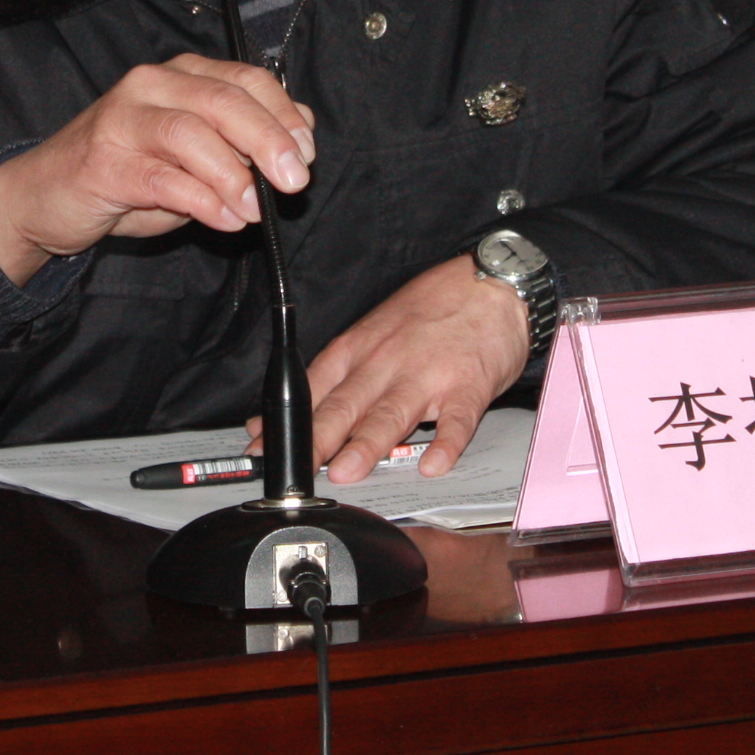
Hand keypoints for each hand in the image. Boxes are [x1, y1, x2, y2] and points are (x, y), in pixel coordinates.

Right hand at [0, 56, 313, 286]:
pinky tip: (224, 219)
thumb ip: (240, 142)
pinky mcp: (102, 159)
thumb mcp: (194, 156)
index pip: (247, 80)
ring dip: (234, 174)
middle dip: (269, 140)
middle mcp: (151, 84)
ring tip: (257, 209)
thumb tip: (300, 133)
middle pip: (224, 101)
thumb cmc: (127, 174)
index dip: (283, 115)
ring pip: (191, 133)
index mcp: (181, 75)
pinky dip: (201, 199)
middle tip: (295, 181)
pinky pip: (161, 176)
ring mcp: (122, 118)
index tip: (307, 155)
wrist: (44, 198)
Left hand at [298, 253, 530, 484]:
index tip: (263, 451)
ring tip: (347, 471)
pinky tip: (434, 464)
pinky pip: (456, 420)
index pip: (313, 388)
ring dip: (367, 444)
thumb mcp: (373, 330)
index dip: (286, 422)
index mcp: (359, 348)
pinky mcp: (469, 386)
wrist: (491, 283)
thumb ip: (333, 374)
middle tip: (298, 470)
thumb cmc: (432, 309)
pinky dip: (445, 444)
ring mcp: (428, 375)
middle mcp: (387, 361)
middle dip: (318, 439)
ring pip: (392, 413)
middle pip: (346, 404)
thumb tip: (285, 415)